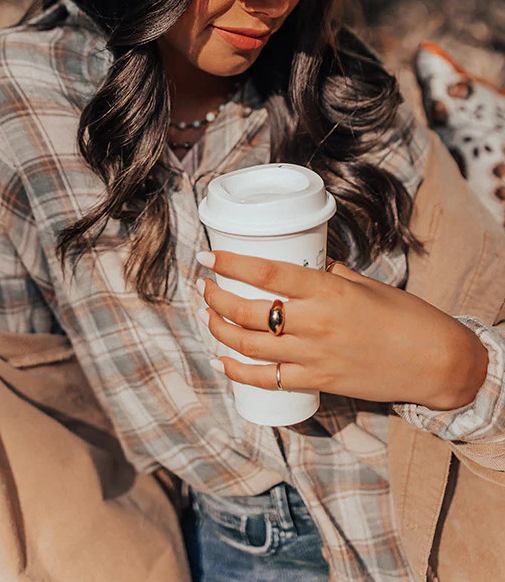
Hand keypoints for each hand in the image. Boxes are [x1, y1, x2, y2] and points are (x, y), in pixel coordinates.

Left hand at [196, 251, 488, 410]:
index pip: (267, 274)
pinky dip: (238, 373)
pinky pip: (268, 380)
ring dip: (220, 330)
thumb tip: (304, 260)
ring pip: (249, 346)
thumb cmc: (404, 316)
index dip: (231, 264)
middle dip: (216, 298)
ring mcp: (314, 357)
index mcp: (327, 291)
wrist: (435, 361)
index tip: (207, 258)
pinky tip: (220, 362)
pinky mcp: (318, 383)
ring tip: (207, 316)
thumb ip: (330, 274)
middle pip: (248, 312)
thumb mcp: (364, 284)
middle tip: (205, 287)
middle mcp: (315, 323)